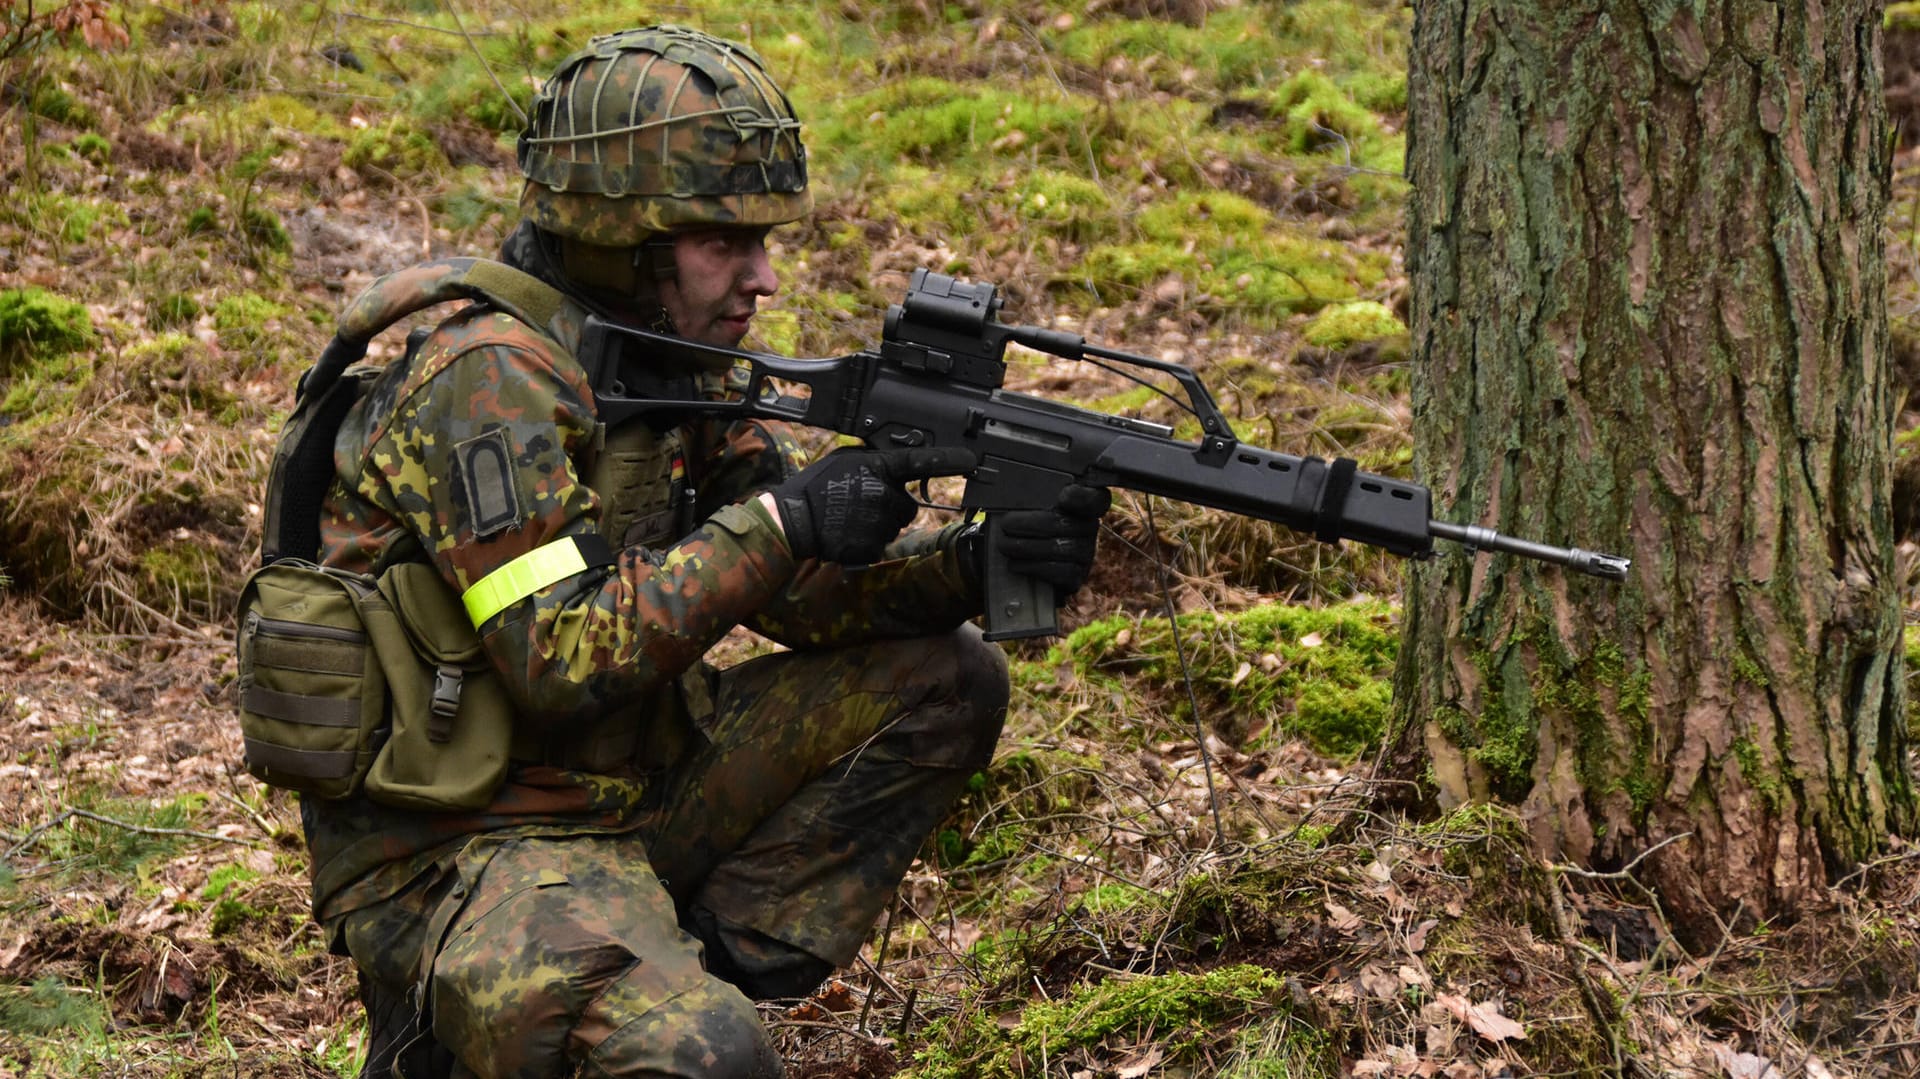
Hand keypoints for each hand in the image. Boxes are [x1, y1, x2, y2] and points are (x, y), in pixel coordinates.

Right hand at [773, 446, 975, 563]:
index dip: (949, 460)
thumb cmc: (816, 486)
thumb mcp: (845, 459)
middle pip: (908, 504)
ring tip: (850, 516)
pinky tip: (849, 532)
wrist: (794, 520)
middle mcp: (883, 494)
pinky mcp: (873, 546)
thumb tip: (895, 459)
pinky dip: (869, 541)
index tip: (973, 461)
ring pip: (895, 525)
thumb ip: (874, 459)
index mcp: (876, 467)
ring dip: (880, 523)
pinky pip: (882, 543)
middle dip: (890, 505)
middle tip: (860, 502)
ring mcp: (878, 522)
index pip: (921, 461)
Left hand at [994, 484, 1110, 598]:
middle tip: (1006, 525)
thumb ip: (1032, 499)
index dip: (1082, 497)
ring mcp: (1086, 553)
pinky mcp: (1076, 576)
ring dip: (1026, 547)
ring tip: (1004, 545)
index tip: (1063, 497)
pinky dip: (1032, 567)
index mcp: (1082, 505)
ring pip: (1058, 548)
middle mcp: (1089, 527)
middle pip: (1063, 523)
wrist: (1031, 561)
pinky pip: (1058, 572)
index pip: (1094, 498)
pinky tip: (1015, 564)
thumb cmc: (1030, 527)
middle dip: (1029, 524)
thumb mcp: (1033, 507)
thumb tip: (1011, 494)